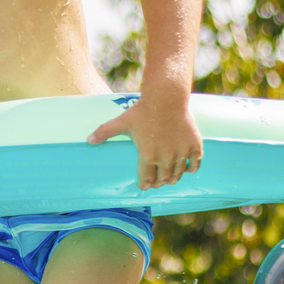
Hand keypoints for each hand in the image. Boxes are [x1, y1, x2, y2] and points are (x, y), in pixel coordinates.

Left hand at [86, 92, 203, 190]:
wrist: (166, 98)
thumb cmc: (142, 111)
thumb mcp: (122, 121)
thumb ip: (105, 132)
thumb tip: (88, 140)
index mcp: (148, 156)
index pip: (147, 180)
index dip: (145, 185)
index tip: (144, 185)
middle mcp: (166, 158)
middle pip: (163, 180)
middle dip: (158, 183)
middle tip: (156, 182)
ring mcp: (181, 153)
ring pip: (178, 174)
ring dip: (173, 178)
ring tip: (169, 178)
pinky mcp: (194, 146)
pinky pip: (195, 164)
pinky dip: (191, 168)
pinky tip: (186, 168)